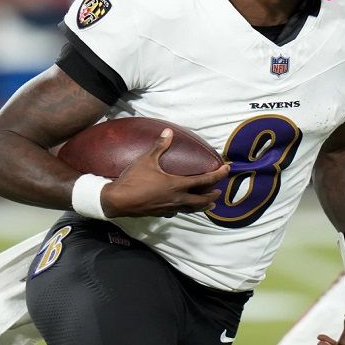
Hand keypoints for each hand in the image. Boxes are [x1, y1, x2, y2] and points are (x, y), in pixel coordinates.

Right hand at [100, 128, 229, 217]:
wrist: (118, 201)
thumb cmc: (133, 180)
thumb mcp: (146, 160)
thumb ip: (160, 146)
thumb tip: (169, 131)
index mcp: (177, 185)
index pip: (204, 181)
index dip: (218, 175)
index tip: (227, 170)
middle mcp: (177, 199)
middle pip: (202, 200)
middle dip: (213, 195)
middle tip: (219, 190)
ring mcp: (170, 208)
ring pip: (192, 209)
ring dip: (202, 205)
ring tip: (209, 204)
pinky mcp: (161, 213)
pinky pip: (178, 212)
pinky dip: (185, 209)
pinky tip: (182, 208)